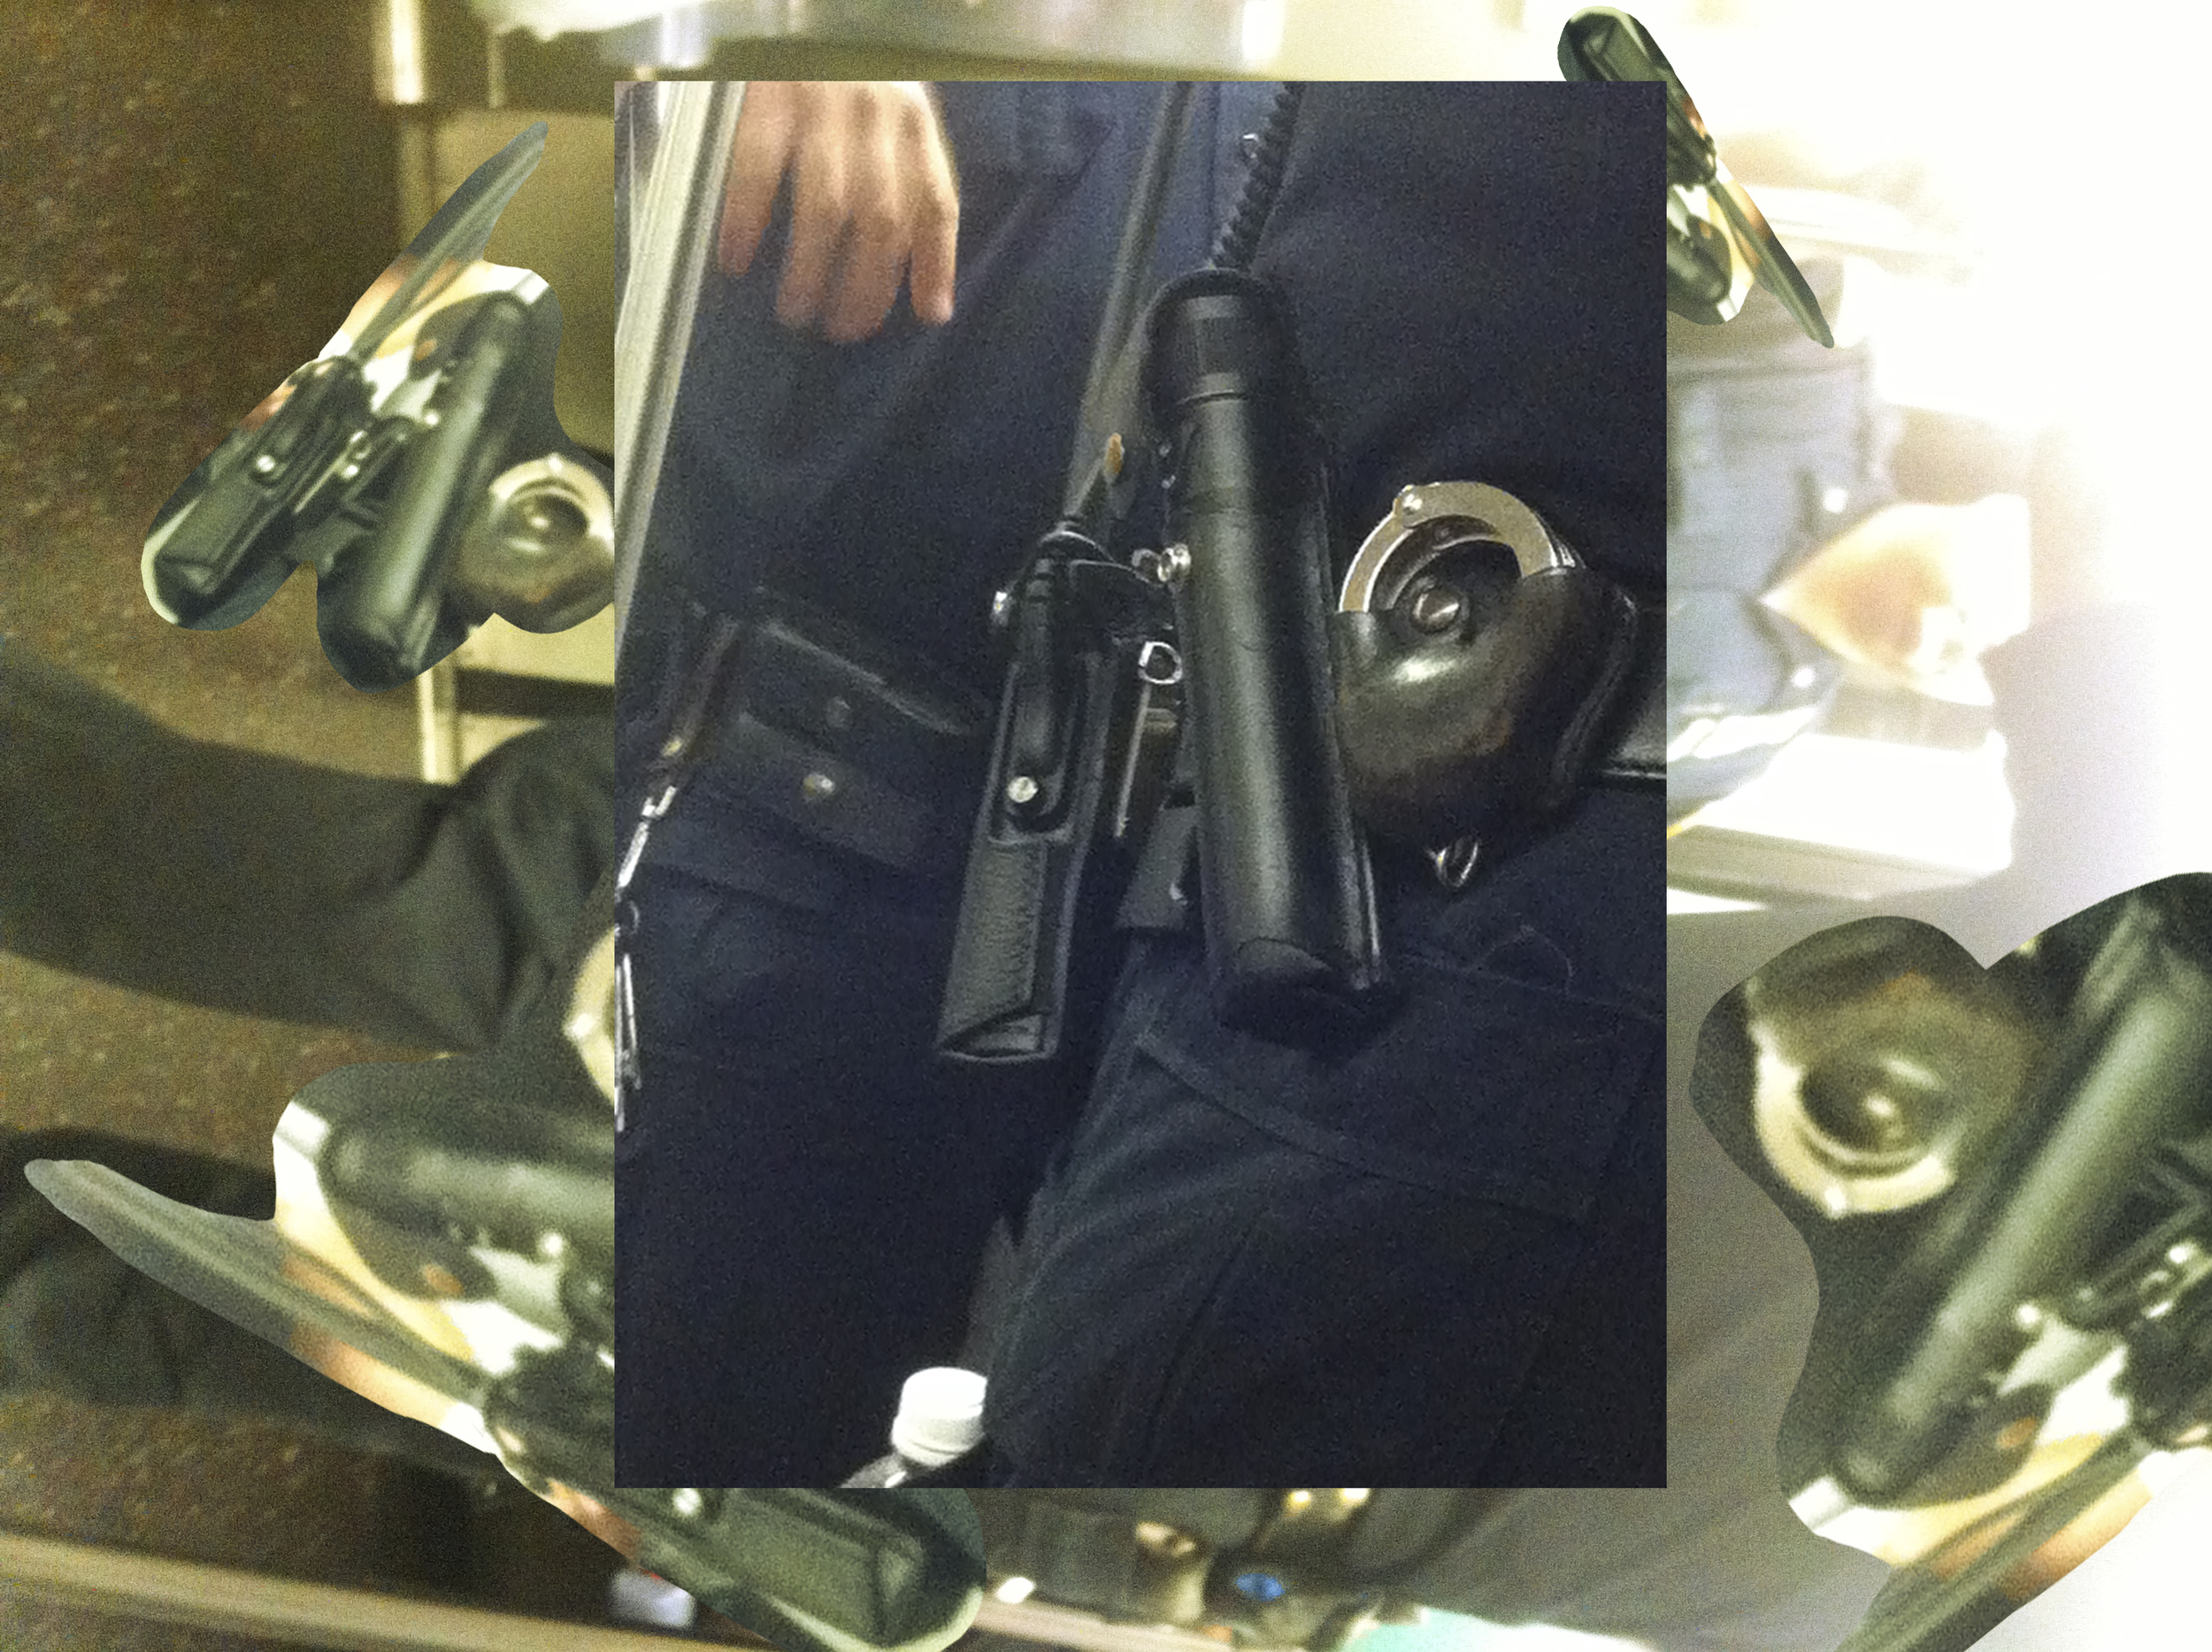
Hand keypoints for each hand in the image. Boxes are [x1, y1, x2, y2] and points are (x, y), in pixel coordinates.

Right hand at [717, 81, 959, 342]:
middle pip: (882, 219)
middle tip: (840, 331)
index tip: (923, 317)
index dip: (934, 265)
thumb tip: (934, 303)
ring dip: (810, 270)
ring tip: (794, 312)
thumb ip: (911, 187)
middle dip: (864, 288)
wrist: (804, 2)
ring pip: (827, 207)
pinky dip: (747, 223)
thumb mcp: (893, 111)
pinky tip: (735, 260)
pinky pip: (758, 171)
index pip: (936, 201)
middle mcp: (877, 113)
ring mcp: (821, 104)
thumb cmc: (844, 68)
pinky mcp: (767, 97)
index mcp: (914, 118)